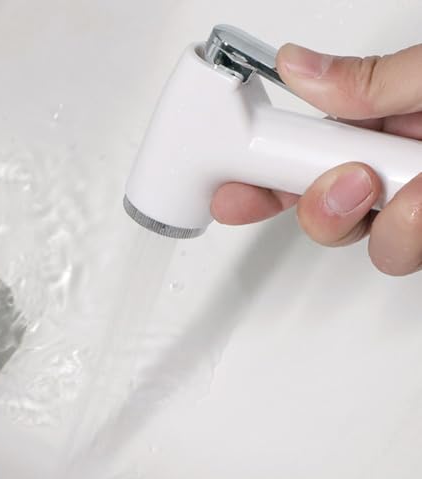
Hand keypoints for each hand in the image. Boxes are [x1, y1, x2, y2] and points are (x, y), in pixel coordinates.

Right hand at [211, 42, 421, 275]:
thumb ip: (370, 79)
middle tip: (346, 183)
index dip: (254, 173)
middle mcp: (383, 170)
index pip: (296, 151)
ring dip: (368, 219)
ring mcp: (403, 209)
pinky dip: (407, 238)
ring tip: (412, 190)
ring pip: (354, 242)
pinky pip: (393, 258)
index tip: (227, 191)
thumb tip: (297, 67)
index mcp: (376, 123)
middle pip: (313, 206)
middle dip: (315, 205)